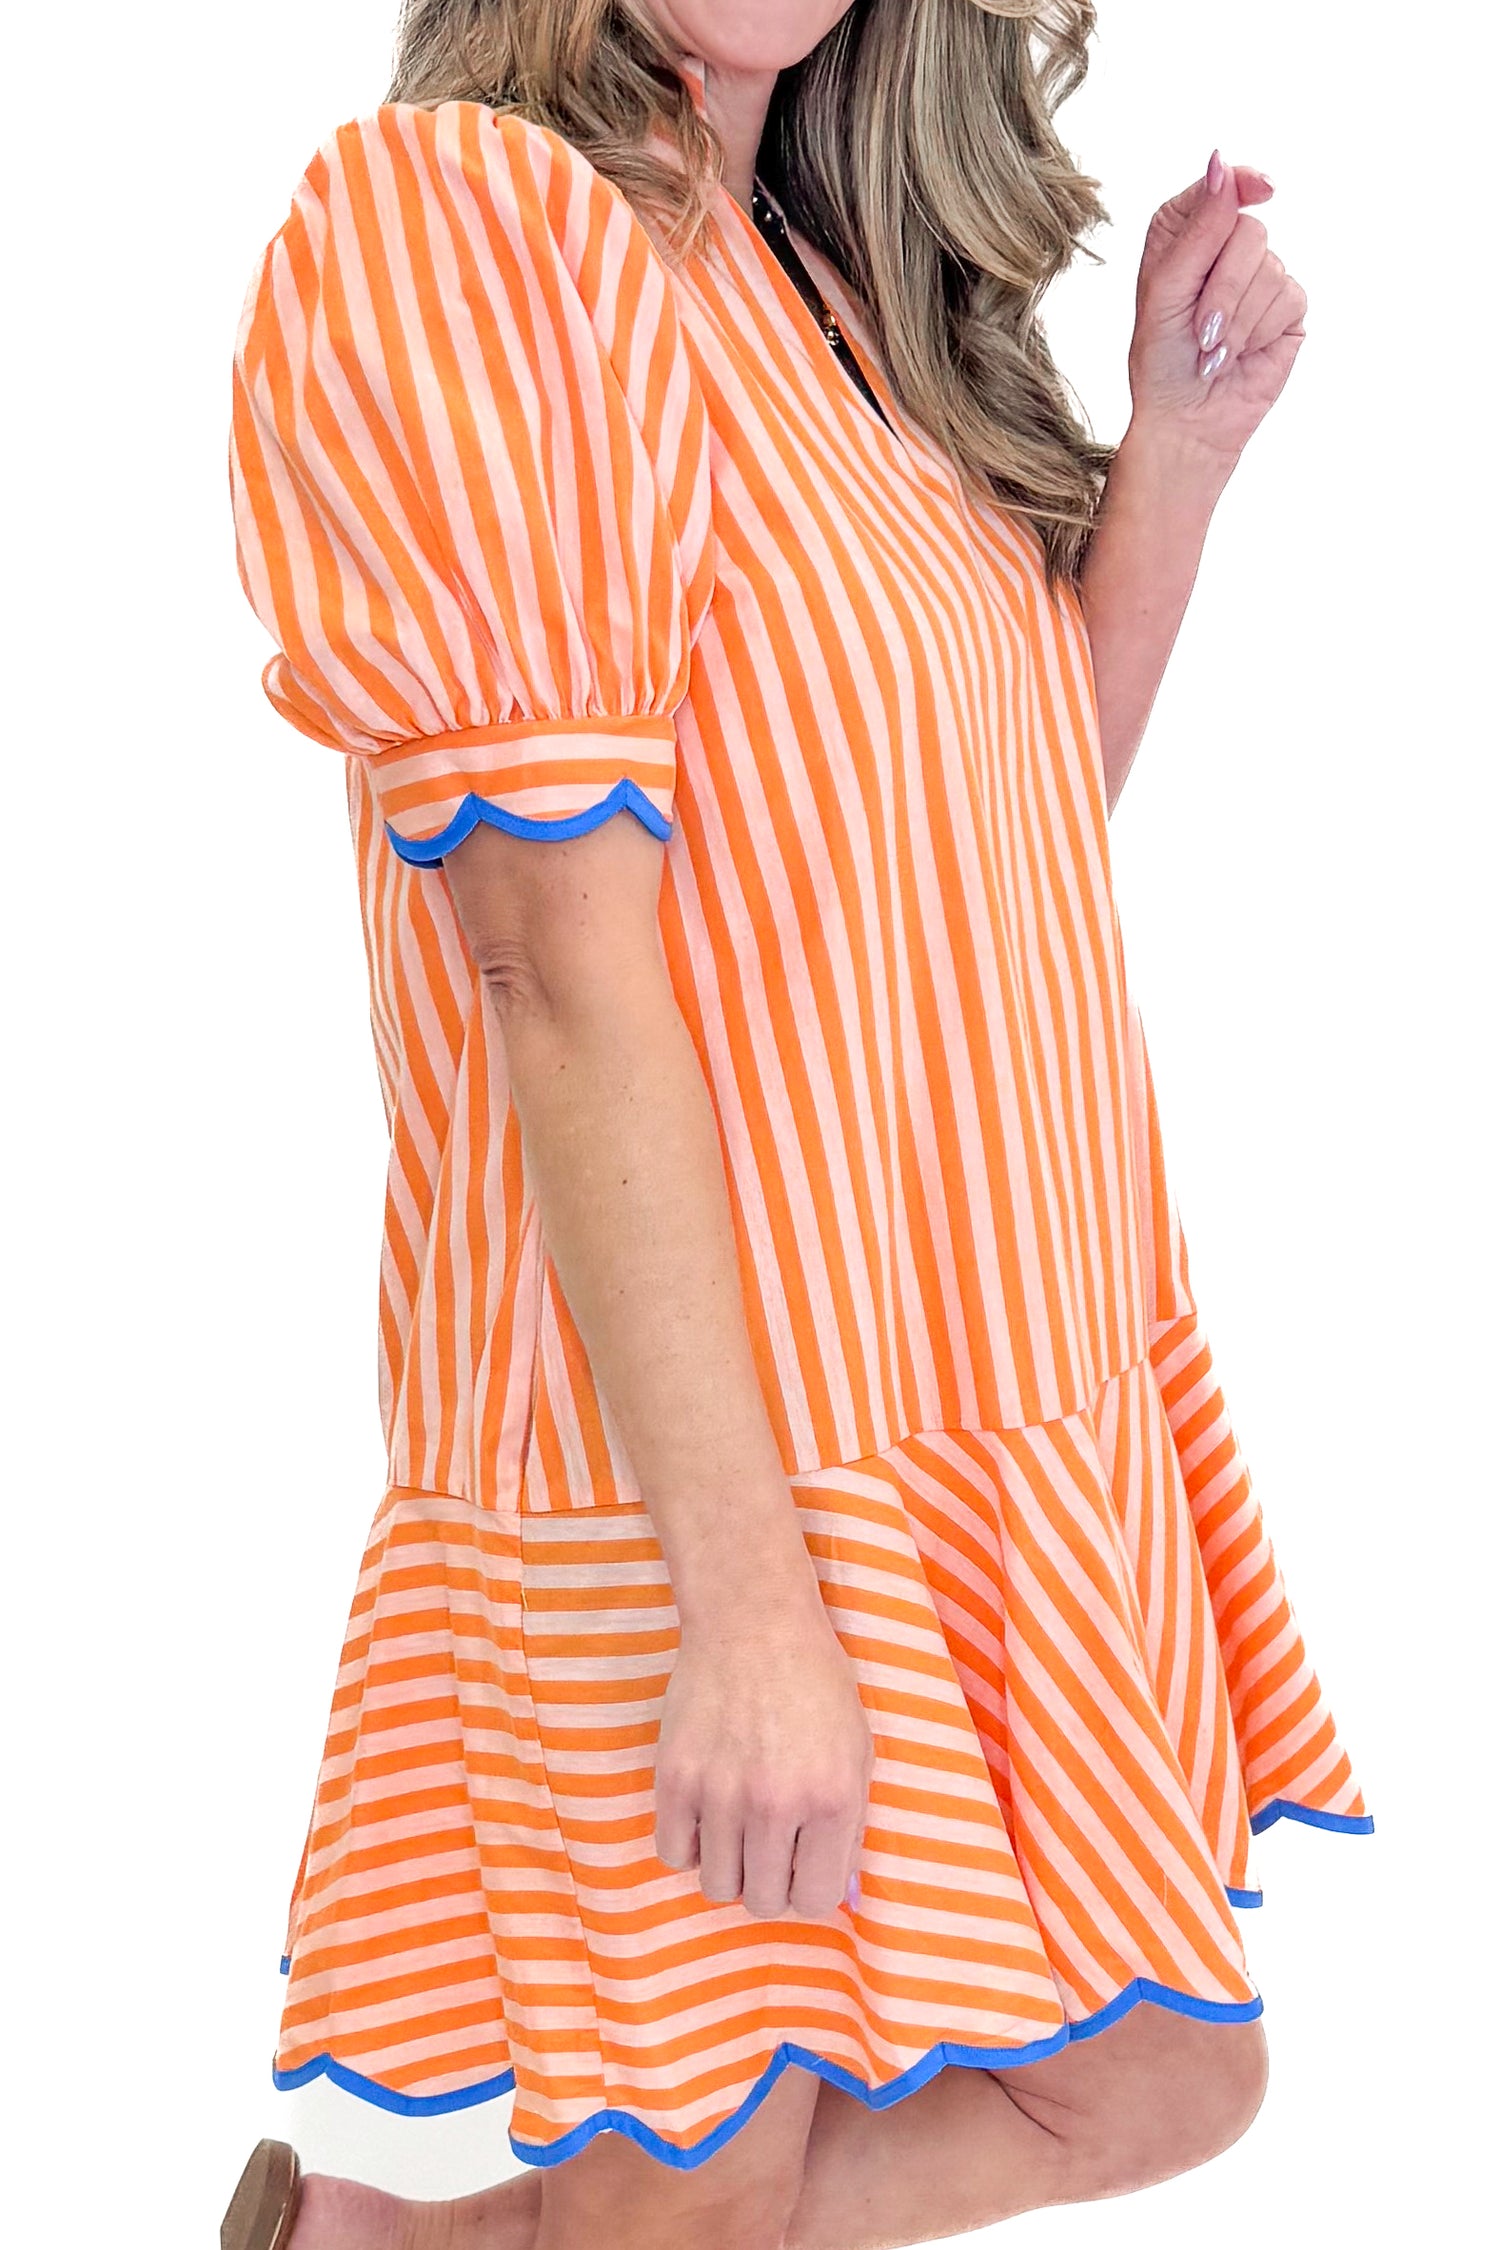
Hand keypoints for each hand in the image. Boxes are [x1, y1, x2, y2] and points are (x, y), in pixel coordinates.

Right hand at [653, 1575, 873, 1919]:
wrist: (754, 1620)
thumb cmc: (815, 1683)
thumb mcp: (857, 1751)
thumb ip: (851, 1827)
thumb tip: (842, 1891)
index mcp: (832, 1799)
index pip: (818, 1898)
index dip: (811, 1888)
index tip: (804, 1866)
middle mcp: (777, 1804)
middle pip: (764, 1901)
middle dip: (771, 1883)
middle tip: (771, 1847)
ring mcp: (720, 1792)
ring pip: (717, 1885)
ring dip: (729, 1866)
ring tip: (738, 1828)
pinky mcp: (674, 1776)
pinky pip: (672, 1852)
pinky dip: (688, 1843)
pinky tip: (705, 1812)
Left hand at [1127, 149, 1307, 472]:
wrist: (1186, 422)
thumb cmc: (1162, 362)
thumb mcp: (1166, 290)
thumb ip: (1198, 228)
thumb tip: (1223, 162)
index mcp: (1186, 235)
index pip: (1219, 189)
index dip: (1239, 185)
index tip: (1261, 188)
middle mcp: (1225, 249)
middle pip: (1249, 232)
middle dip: (1223, 288)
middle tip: (1200, 331)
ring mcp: (1261, 277)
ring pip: (1270, 268)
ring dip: (1237, 320)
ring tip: (1214, 352)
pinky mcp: (1287, 309)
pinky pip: (1288, 297)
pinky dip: (1259, 332)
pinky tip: (1240, 356)